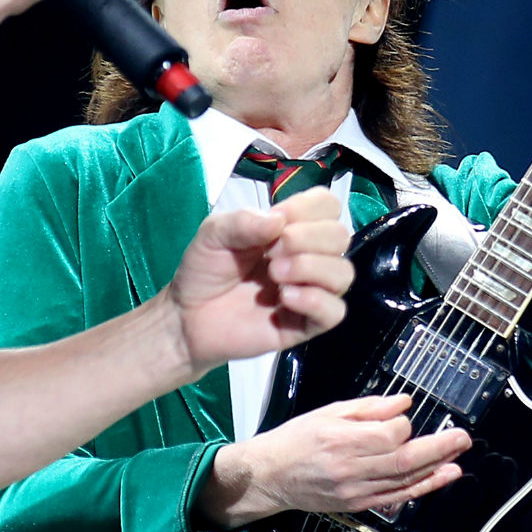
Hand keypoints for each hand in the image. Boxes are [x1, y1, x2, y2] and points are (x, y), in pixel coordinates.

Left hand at [166, 186, 351, 375]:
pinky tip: (285, 298)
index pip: (327, 206)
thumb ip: (244, 221)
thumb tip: (280, 220)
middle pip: (340, 236)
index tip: (278, 220)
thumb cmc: (205, 270)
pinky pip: (335, 312)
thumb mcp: (214, 233)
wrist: (188, 317)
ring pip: (343, 273)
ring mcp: (310, 291)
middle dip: (307, 239)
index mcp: (290, 229)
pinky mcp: (306, 324)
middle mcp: (307, 257)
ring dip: (311, 267)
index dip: (307, 208)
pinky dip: (315, 300)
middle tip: (270, 253)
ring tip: (275, 275)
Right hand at [197, 394, 472, 528]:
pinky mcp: (359, 505)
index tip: (405, 417)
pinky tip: (441, 478)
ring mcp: (356, 491)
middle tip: (462, 438)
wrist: (271, 476)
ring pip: (405, 481)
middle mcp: (351, 469)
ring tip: (458, 456)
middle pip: (405, 460)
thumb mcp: (327, 413)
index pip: (389, 434)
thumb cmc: (295, 440)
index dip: (404, 424)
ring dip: (437, 469)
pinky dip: (422, 488)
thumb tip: (404, 403)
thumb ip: (368, 408)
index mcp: (341, 441)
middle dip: (439, 448)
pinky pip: (397, 498)